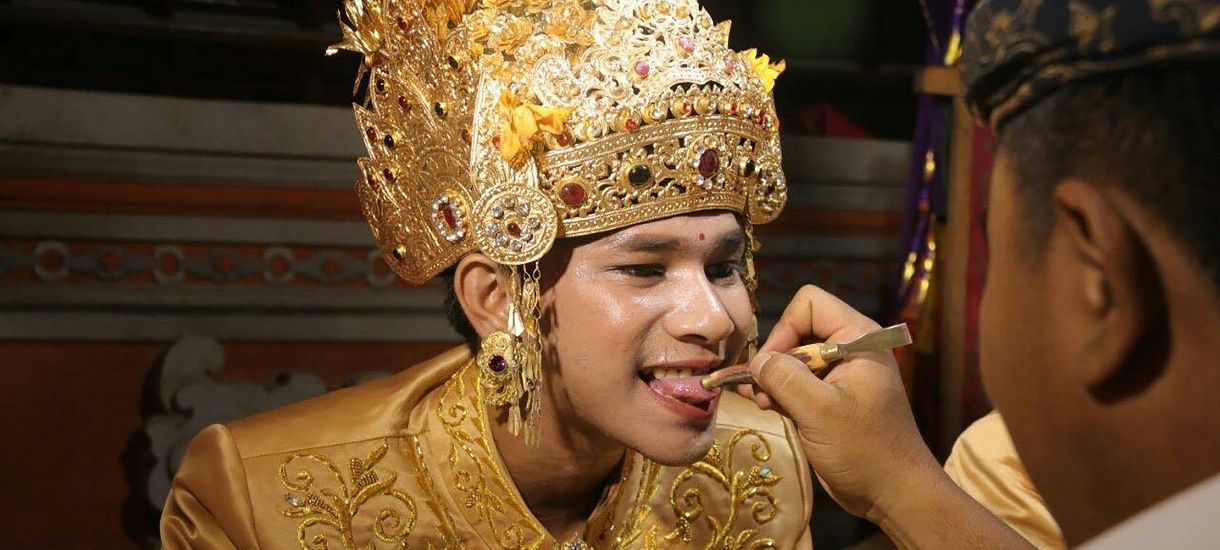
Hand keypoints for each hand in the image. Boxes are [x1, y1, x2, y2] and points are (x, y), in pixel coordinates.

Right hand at [745, 285, 941, 521]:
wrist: (893, 495)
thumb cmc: (865, 450)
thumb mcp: (821, 412)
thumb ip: (786, 379)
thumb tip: (756, 362)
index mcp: (858, 339)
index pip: (810, 304)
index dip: (785, 329)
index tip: (773, 366)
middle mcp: (850, 350)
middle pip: (798, 330)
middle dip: (775, 358)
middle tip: (763, 392)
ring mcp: (841, 375)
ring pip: (794, 357)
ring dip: (774, 379)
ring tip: (765, 405)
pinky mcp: (832, 398)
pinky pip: (799, 382)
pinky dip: (781, 392)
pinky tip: (768, 408)